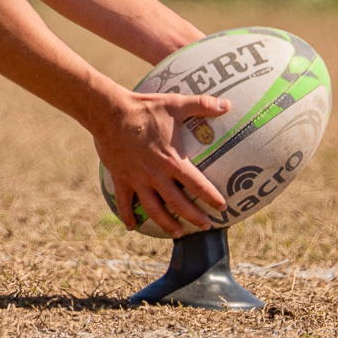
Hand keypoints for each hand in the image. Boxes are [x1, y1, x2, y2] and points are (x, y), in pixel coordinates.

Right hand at [92, 89, 229, 236]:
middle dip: (194, 217)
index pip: (197, 184)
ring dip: (166, 224)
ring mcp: (137, 179)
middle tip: (206, 226)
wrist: (109, 112)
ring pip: (154, 210)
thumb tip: (228, 104)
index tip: (223, 207)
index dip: (211, 197)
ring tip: (178, 233)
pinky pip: (124, 203)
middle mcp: (156, 175)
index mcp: (172, 160)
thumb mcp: (176, 104)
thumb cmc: (145, 108)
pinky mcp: (121, 179)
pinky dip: (128, 217)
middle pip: (178, 203)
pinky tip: (132, 227)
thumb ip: (203, 105)